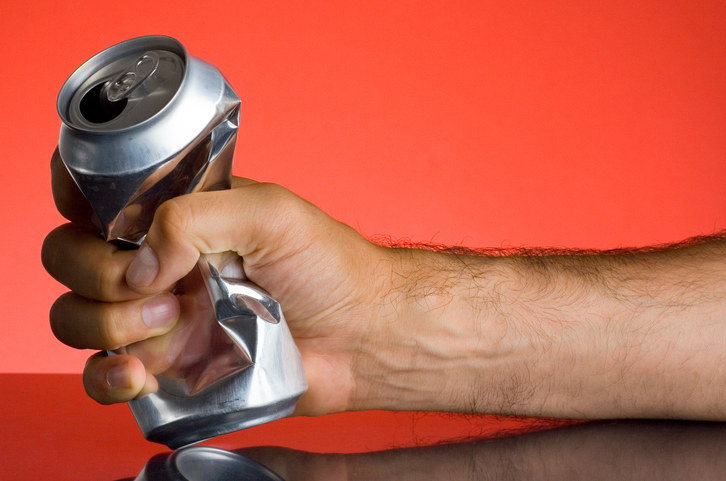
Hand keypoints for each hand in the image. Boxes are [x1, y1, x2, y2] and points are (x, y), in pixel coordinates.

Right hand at [42, 149, 396, 414]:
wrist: (360, 335)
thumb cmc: (329, 266)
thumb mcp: (269, 213)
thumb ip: (194, 217)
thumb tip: (138, 264)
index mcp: (178, 217)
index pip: (94, 200)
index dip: (78, 206)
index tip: (99, 223)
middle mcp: (160, 265)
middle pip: (69, 260)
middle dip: (96, 273)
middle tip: (161, 287)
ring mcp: (160, 318)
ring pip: (75, 318)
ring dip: (106, 323)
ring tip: (171, 322)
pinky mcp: (171, 368)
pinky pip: (104, 377)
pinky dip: (106, 377)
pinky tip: (140, 373)